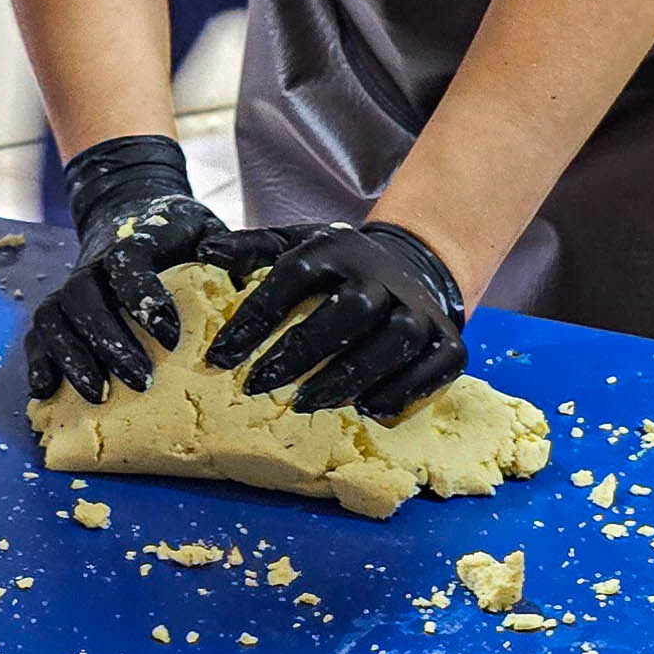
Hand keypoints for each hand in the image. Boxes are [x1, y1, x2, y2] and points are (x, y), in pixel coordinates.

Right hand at [25, 135, 235, 405]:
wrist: (132, 214)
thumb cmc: (181, 236)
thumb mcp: (210, 231)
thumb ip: (228, 250)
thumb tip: (233, 268)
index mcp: (132, 242)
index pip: (126, 262)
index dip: (142, 297)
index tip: (171, 336)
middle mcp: (93, 265)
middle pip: (83, 297)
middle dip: (109, 342)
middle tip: (142, 381)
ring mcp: (70, 289)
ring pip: (54, 318)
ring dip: (72, 358)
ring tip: (99, 394)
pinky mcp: (58, 314)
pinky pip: (38, 336)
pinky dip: (38, 362)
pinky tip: (46, 392)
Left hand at [205, 218, 466, 422]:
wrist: (412, 266)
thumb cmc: (337, 268)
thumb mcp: (294, 246)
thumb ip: (250, 250)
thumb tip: (205, 253)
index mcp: (337, 250)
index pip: (293, 277)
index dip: (255, 318)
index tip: (219, 357)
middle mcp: (382, 276)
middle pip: (350, 310)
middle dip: (303, 351)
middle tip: (259, 385)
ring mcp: (420, 309)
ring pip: (393, 341)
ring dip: (349, 376)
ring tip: (308, 403)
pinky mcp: (449, 340)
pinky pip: (434, 367)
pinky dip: (401, 391)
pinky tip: (366, 408)